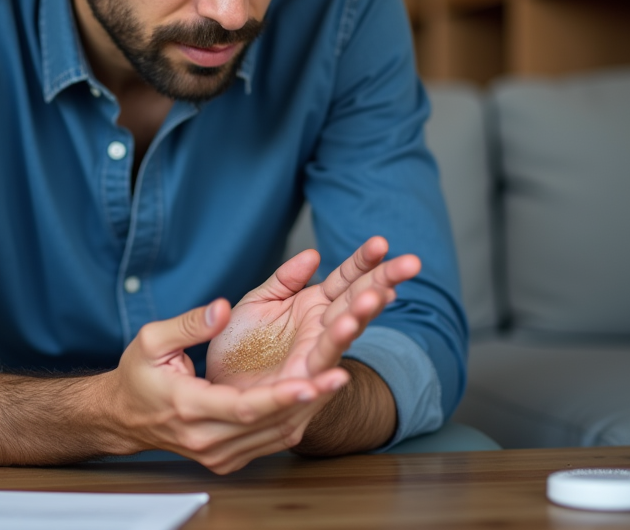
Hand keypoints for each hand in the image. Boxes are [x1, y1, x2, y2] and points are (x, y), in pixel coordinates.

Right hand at [103, 297, 347, 472]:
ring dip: (307, 410)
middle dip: (307, 400)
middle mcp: (206, 438)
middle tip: (339, 376)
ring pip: (274, 437)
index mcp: (188, 407)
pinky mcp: (228, 458)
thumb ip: (190, 324)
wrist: (124, 417)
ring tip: (336, 381)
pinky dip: (294, 420)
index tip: (309, 381)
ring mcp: (219, 453)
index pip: (242, 407)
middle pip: (268, 424)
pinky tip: (314, 397)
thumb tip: (222, 307)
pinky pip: (269, 442)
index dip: (279, 396)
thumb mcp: (152, 341)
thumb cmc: (137, 377)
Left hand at [205, 237, 420, 389]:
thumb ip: (286, 279)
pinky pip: (316, 377)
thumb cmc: (240, 344)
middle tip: (410, 263)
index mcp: (313, 303)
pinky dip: (330, 377)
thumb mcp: (259, 302)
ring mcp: (316, 356)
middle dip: (384, 281)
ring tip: (372, 299)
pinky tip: (341, 373)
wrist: (219, 386)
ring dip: (360, 317)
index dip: (364, 261)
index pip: (346, 277)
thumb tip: (314, 254)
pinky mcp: (301, 384)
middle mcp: (322, 328)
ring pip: (344, 335)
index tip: (381, 243)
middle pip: (359, 300)